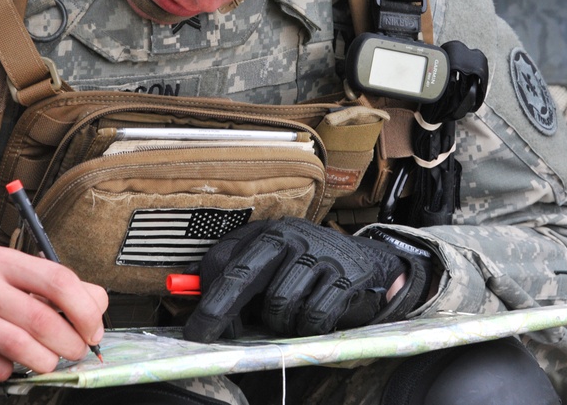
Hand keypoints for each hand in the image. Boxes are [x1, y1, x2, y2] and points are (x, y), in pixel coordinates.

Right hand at [0, 245, 106, 381]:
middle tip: (77, 351)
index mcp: (2, 260)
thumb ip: (62, 290)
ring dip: (46, 361)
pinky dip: (11, 372)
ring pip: (20, 346)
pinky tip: (10, 364)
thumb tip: (97, 305)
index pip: (57, 279)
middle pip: (41, 317)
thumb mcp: (19, 282)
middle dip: (70, 342)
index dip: (84, 309)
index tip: (94, 330)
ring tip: (50, 362)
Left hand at [183, 217, 430, 342]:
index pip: (223, 258)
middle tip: (203, 335)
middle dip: (220, 309)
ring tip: (288, 319)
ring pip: (279, 302)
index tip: (199, 324)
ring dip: (279, 322)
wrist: (368, 265)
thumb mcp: (272, 267)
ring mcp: (319, 252)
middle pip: (244, 275)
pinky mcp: (346, 274)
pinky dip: (308, 327)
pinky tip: (312, 319)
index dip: (207, 293)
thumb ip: (240, 282)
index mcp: (266, 231)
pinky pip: (313, 315)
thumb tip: (205, 311)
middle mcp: (290, 235)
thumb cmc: (307, 272)